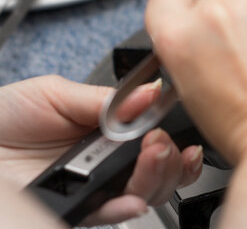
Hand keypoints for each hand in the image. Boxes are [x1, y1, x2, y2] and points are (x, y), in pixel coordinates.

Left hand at [0, 75, 202, 225]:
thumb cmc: (6, 117)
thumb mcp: (57, 95)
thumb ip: (107, 98)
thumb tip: (152, 91)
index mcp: (110, 132)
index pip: (155, 138)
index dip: (172, 137)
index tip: (172, 127)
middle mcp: (107, 163)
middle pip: (158, 169)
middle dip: (170, 158)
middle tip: (161, 143)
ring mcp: (94, 187)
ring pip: (142, 193)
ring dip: (156, 177)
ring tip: (152, 156)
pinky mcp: (74, 209)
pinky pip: (107, 213)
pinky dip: (124, 208)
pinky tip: (133, 198)